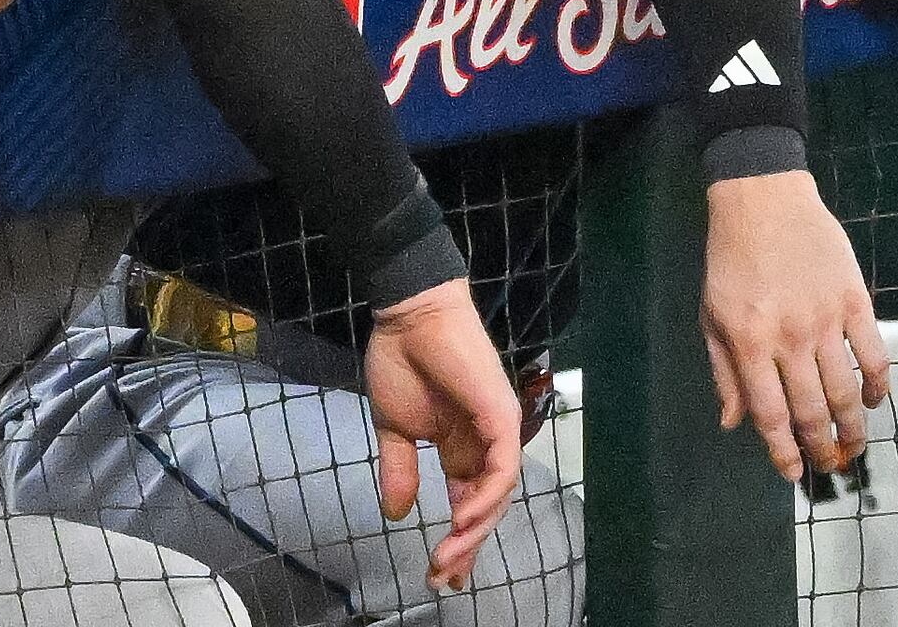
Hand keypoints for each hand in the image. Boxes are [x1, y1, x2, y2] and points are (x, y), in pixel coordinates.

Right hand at [361, 279, 522, 593]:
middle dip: (467, 545)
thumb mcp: (395, 430)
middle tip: (443, 577)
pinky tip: (463, 516)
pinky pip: (503, 462)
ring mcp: (496, 427)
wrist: (408, 319)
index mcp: (461, 448)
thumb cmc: (402, 364)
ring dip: (475, 527)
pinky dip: (488, 493)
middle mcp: (485, 442)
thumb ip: (401, 471)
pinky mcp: (499, 412)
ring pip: (499, 490)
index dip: (459, 541)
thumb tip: (398, 514)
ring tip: (449, 554)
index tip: (441, 576)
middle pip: (487, 505)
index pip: (469, 503)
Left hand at [702, 171, 890, 479]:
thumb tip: (733, 424)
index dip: (783, 451)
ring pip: (845, 389)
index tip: (793, 473)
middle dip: (822, 447)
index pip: (770, 415)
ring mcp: (826, 320)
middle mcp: (789, 339)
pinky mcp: (854, 299)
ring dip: (853, 425)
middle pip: (812, 410)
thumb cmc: (730, 261)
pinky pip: (873, 351)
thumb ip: (724, 373)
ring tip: (855, 444)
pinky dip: (878, 382)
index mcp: (749, 345)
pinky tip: (874, 398)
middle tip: (831, 465)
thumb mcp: (711, 318)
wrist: (764, 200)